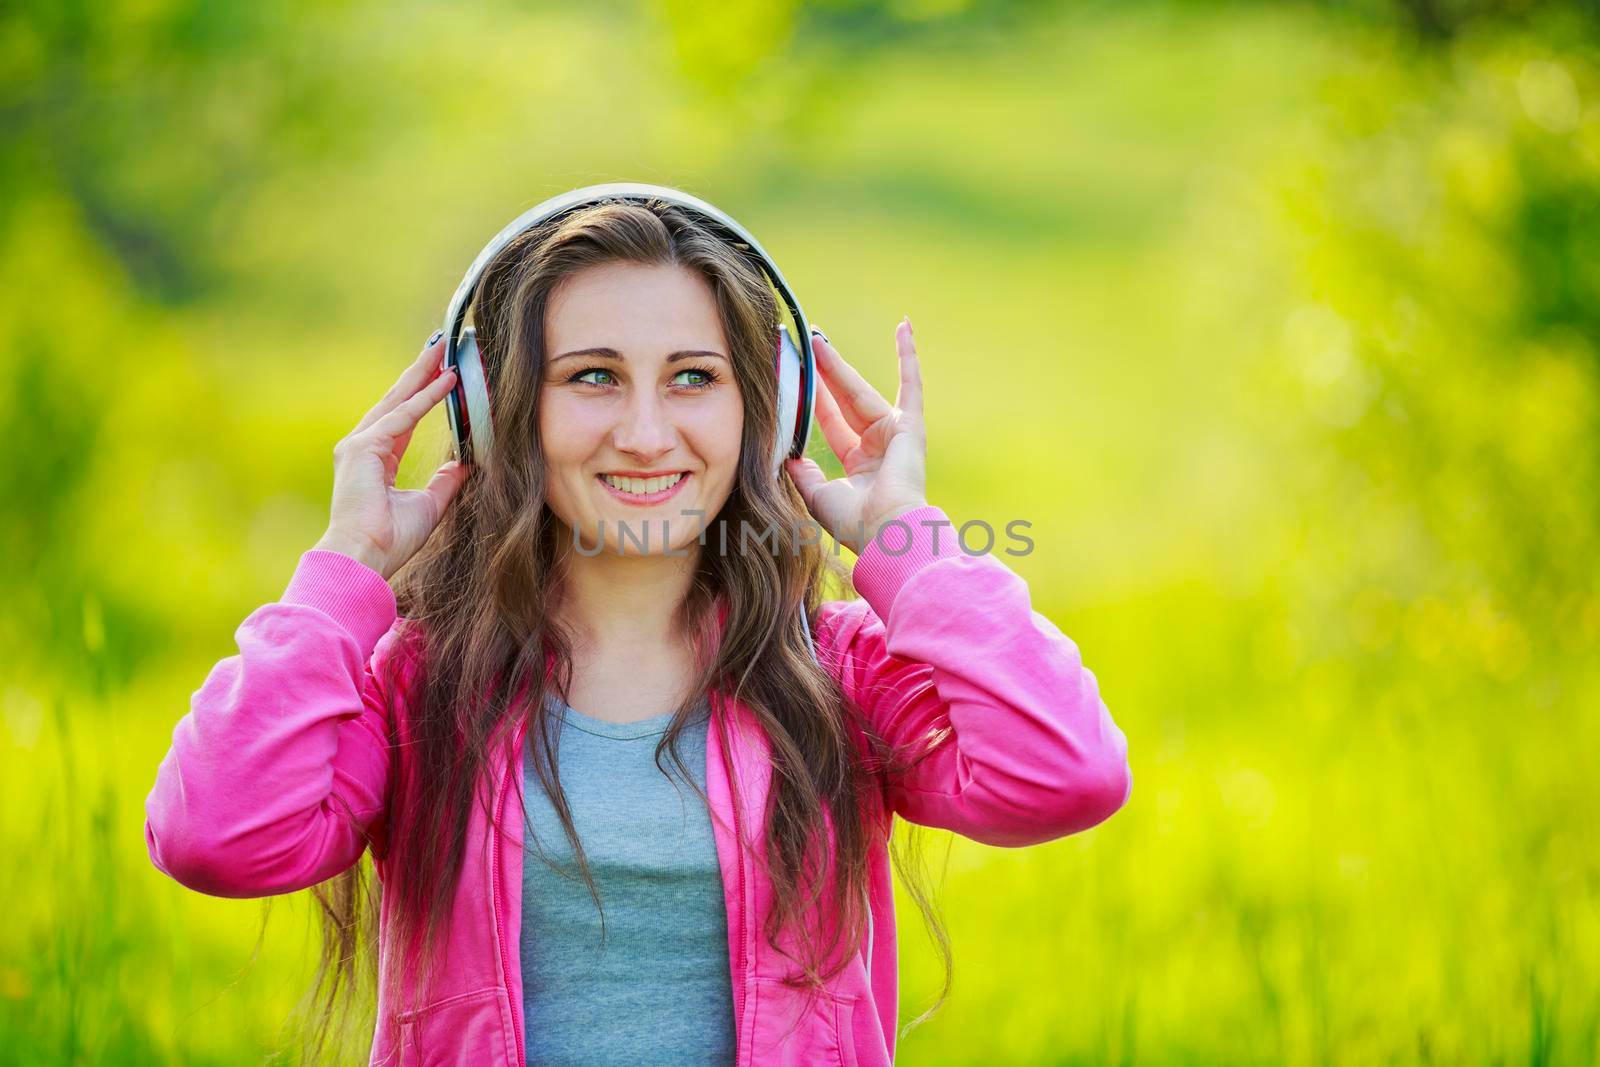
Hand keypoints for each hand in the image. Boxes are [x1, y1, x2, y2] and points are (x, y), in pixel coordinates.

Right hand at [315, 331, 468, 579]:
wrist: (365, 558)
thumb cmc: (390, 540)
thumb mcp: (430, 504)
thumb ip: (446, 481)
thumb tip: (467, 465)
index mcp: (376, 459)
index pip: (405, 416)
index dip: (424, 393)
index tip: (443, 372)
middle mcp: (364, 446)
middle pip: (398, 400)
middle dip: (420, 371)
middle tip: (442, 345)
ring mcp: (359, 445)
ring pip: (398, 400)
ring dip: (422, 373)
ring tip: (445, 349)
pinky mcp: (362, 449)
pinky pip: (402, 417)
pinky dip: (426, 398)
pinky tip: (446, 381)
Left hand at [784, 317, 928, 555]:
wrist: (887, 532)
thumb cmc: (855, 523)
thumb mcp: (817, 494)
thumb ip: (803, 472)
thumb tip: (787, 455)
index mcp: (859, 465)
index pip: (831, 422)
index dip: (814, 399)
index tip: (798, 377)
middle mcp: (878, 447)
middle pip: (844, 400)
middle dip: (823, 374)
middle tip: (805, 347)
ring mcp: (896, 435)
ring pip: (861, 390)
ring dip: (840, 365)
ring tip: (817, 339)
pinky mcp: (910, 426)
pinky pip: (912, 384)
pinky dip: (909, 356)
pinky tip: (904, 327)